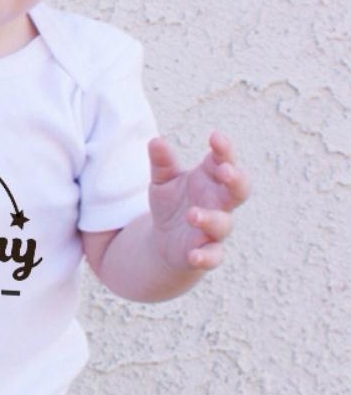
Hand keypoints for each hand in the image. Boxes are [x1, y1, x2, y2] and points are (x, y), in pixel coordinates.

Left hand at [148, 131, 249, 270]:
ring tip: (193, 214)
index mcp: (211, 179)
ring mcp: (215, 228)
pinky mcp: (207, 252)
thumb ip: (161, 163)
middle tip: (225, 170)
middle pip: (239, 190)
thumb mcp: (162, 181)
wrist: (165, 240)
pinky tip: (194, 255)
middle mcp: (218, 203)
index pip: (224, 161)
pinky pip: (214, 256)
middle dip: (236, 180)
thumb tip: (155, 141)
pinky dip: (206, 257)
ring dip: (210, 219)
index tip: (215, 137)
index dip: (224, 149)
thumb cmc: (172, 203)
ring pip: (224, 224)